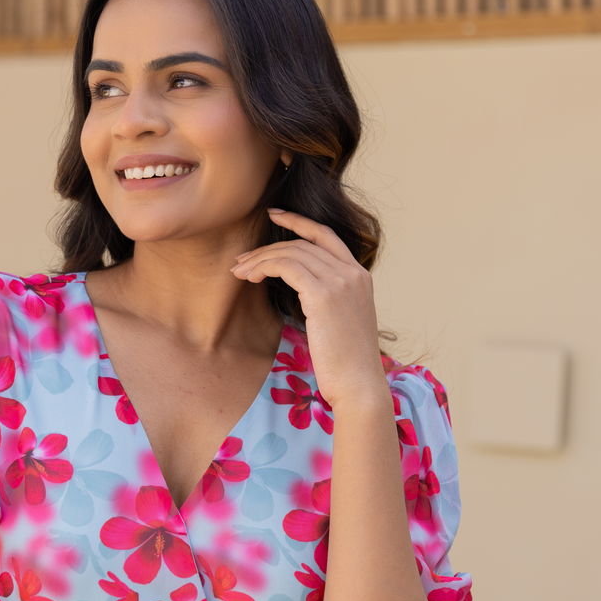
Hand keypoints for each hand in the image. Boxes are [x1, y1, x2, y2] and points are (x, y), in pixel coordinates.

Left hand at [230, 209, 390, 408]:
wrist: (359, 385)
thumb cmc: (346, 363)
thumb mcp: (342, 321)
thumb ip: (328, 299)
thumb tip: (302, 291)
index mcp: (361, 277)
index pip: (327, 236)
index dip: (299, 222)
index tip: (274, 215)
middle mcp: (353, 273)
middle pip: (303, 244)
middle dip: (268, 248)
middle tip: (242, 261)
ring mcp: (341, 281)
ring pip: (291, 253)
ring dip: (260, 259)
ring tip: (239, 271)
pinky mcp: (324, 295)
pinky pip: (287, 267)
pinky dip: (264, 267)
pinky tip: (250, 277)